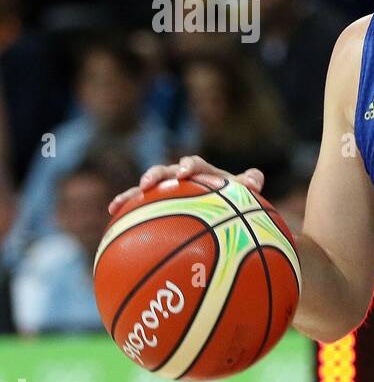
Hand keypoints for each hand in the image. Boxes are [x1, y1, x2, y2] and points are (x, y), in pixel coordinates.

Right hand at [107, 154, 264, 214]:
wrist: (226, 211)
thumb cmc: (236, 201)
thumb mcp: (244, 194)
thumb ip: (250, 183)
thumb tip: (254, 180)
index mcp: (202, 173)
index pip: (194, 164)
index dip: (188, 166)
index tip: (184, 173)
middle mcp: (181, 178)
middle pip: (164, 171)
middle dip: (155, 175)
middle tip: (147, 184)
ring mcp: (167, 191)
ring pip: (147, 188)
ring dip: (131, 193)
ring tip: (117, 203)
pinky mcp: (157, 205)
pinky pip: (140, 207)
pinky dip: (126, 210)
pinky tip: (111, 217)